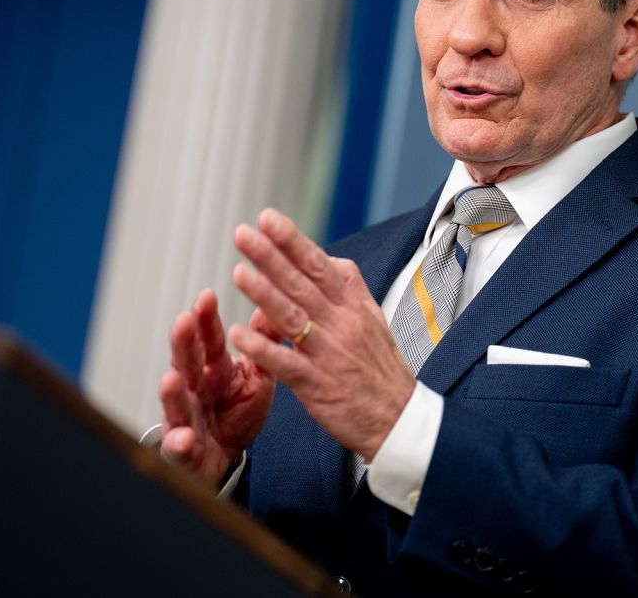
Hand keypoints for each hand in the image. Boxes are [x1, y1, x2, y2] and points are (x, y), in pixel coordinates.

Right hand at [159, 288, 274, 485]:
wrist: (226, 457)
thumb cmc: (237, 413)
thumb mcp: (256, 377)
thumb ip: (263, 345)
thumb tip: (271, 306)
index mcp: (215, 369)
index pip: (209, 340)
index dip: (206, 319)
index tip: (207, 295)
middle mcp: (194, 389)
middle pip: (186, 363)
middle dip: (183, 343)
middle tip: (183, 321)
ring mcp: (184, 418)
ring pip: (175, 402)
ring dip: (172, 392)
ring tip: (172, 378)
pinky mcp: (182, 450)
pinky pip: (179, 447)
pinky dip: (179, 443)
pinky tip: (183, 438)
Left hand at [228, 208, 414, 460]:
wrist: (398, 418)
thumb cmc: (380, 368)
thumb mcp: (372, 318)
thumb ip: (349, 287)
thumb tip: (327, 258)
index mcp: (352, 305)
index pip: (319, 264)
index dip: (292, 241)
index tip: (268, 218)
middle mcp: (341, 324)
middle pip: (301, 284)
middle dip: (270, 256)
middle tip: (242, 233)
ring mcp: (329, 354)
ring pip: (292, 317)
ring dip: (263, 294)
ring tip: (238, 272)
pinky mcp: (318, 385)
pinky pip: (286, 363)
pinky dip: (262, 348)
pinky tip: (238, 334)